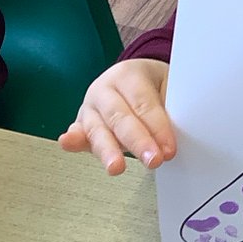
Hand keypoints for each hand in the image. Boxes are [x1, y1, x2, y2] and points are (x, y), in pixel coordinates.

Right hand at [58, 59, 174, 174]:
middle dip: (137, 141)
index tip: (170, 148)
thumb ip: (170, 107)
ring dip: (108, 150)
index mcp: (129, 74)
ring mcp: (90, 106)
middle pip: (120, 117)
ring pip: (98, 129)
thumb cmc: (155, 85)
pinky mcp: (81, 124)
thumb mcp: (168, 86)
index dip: (158, 127)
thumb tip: (174, 135)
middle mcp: (104, 89)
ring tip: (116, 167)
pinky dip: (74, 141)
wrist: (137, 77)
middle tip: (153, 160)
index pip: (144, 103)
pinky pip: (78, 134)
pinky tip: (68, 144)